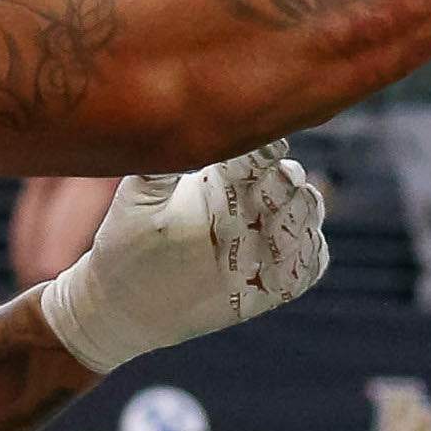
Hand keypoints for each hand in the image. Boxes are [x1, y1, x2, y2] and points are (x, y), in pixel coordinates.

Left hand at [32, 141, 328, 372]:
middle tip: (280, 183)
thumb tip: (181, 126)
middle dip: (289, 183)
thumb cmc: (123, 242)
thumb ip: (164, 166)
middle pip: (289, 187)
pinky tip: (294, 256)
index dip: (268, 151)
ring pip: (304, 224)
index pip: (258, 158)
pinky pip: (305, 271)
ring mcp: (260, 249)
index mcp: (222, 184)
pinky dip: (311, 260)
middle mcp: (248, 212)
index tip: (269, 149)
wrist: (119, 304)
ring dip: (305, 217)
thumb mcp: (139, 198)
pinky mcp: (266, 289)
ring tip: (287, 219)